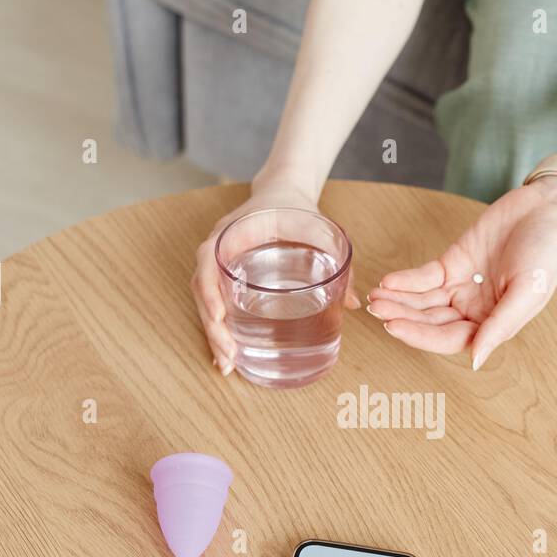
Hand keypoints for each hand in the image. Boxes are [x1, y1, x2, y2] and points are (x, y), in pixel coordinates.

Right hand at [192, 173, 359, 375]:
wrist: (283, 191)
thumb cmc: (297, 208)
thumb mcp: (319, 228)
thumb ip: (337, 259)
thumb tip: (353, 302)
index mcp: (233, 231)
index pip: (208, 260)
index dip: (210, 290)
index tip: (219, 316)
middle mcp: (219, 248)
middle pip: (203, 289)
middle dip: (212, 326)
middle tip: (228, 356)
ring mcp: (220, 262)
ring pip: (206, 300)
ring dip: (213, 333)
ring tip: (226, 364)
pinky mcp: (228, 274)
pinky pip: (216, 301)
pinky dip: (220, 327)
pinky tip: (228, 353)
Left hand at [368, 176, 556, 369]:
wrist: (549, 209)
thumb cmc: (548, 254)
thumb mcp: (527, 293)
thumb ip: (500, 327)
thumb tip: (476, 361)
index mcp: (493, 325)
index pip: (450, 339)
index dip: (421, 336)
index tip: (395, 327)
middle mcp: (474, 310)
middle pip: (430, 322)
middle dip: (403, 317)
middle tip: (377, 310)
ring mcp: (461, 287)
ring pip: (423, 301)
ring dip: (399, 300)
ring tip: (376, 297)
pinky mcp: (452, 263)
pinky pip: (424, 277)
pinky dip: (406, 280)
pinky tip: (389, 282)